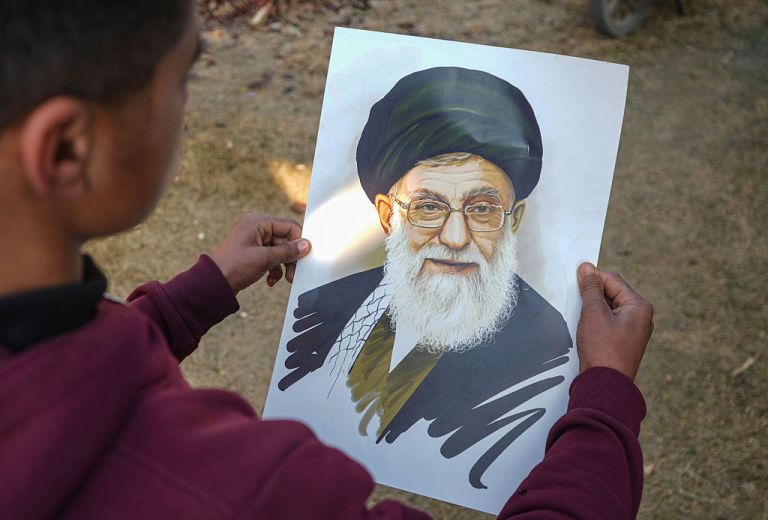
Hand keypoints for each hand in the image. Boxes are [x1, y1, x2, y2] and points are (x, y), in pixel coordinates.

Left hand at [211, 214, 310, 293]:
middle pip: (286, 239)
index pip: (288, 226)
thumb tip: (306, 245)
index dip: (299, 240)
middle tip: (295, 273)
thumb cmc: (234, 267)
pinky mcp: (254, 254)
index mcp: (257, 222)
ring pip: (280, 251)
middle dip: (291, 258)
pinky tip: (270, 281)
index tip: (306, 255)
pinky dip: (274, 269)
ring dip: (284, 265)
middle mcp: (256, 229)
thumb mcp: (264, 258)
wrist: (213, 284)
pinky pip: (272, 258)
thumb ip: (287, 251)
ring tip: (287, 279)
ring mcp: (255, 241)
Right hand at [576, 262, 653, 380]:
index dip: (592, 278)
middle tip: (577, 304)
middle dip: (592, 296)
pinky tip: (586, 329)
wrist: (605, 386)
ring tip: (582, 320)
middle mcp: (640, 317)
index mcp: (639, 307)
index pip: (613, 279)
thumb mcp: (593, 313)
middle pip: (612, 293)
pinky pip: (608, 322)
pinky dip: (595, 321)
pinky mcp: (624, 341)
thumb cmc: (602, 350)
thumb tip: (587, 268)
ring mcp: (633, 330)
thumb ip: (590, 288)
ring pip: (608, 308)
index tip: (574, 279)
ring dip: (593, 309)